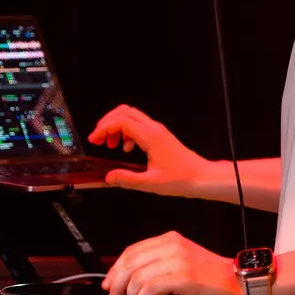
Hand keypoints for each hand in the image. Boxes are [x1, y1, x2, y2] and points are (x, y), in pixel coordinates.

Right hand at [88, 104, 209, 196]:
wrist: (200, 176)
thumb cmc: (181, 178)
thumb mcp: (151, 183)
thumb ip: (127, 179)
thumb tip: (109, 177)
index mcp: (151, 136)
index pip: (122, 121)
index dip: (104, 128)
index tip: (94, 139)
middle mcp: (154, 129)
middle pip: (125, 112)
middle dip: (107, 122)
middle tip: (98, 139)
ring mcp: (157, 130)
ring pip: (131, 117)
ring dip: (116, 127)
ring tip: (110, 145)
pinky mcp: (159, 135)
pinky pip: (138, 125)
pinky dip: (126, 132)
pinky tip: (126, 149)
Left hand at [101, 230, 245, 294]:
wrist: (234, 283)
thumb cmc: (209, 276)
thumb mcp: (182, 260)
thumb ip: (158, 262)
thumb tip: (129, 278)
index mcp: (170, 238)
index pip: (132, 250)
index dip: (116, 268)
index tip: (108, 283)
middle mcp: (172, 245)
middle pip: (131, 262)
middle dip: (117, 283)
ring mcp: (177, 260)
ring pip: (138, 276)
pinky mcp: (182, 277)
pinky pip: (149, 288)